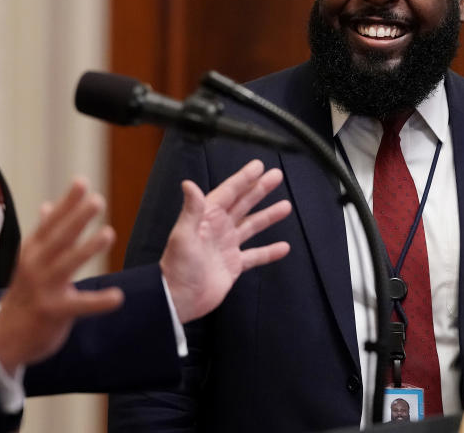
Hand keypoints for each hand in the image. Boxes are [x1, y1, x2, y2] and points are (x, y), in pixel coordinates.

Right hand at [0, 178, 123, 375]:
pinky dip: (98, 301)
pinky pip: (79, 305)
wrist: (4, 336)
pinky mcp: (53, 312)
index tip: (82, 181)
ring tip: (109, 233)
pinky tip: (117, 296)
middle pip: (59, 238)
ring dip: (87, 248)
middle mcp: (36, 265)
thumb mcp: (30, 261)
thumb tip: (47, 205)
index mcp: (33, 250)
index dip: (67, 202)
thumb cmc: (25, 293)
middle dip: (77, 217)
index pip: (51, 222)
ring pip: (67, 264)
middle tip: (97, 200)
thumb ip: (44, 233)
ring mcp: (43, 288)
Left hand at [160, 159, 290, 322]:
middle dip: (259, 189)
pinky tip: (283, 247)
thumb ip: (191, 210)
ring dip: (268, 216)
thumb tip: (188, 184)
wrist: (179, 299)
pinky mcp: (233, 265)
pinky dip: (269, 252)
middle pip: (243, 204)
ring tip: (286, 206)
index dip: (243, 178)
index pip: (228, 192)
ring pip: (251, 226)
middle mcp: (218, 228)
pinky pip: (255, 255)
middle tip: (276, 176)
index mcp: (207, 218)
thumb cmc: (177, 267)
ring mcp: (227, 246)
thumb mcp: (183, 235)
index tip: (258, 166)